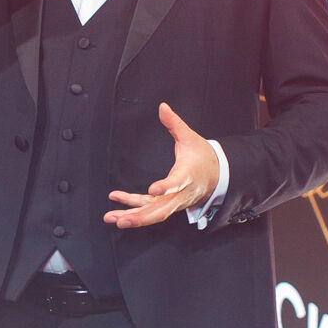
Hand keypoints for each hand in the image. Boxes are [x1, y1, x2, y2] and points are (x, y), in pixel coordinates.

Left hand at [104, 103, 219, 228]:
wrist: (216, 176)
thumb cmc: (202, 157)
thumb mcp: (190, 138)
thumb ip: (174, 124)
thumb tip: (162, 107)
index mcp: (187, 176)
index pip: (176, 184)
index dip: (166, 188)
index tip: (153, 189)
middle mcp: (179, 194)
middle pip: (161, 210)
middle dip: (141, 217)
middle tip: (122, 221)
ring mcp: (173, 201)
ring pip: (152, 214)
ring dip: (132, 218)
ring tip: (112, 218)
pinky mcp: (166, 203)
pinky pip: (148, 207)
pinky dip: (132, 206)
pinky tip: (115, 203)